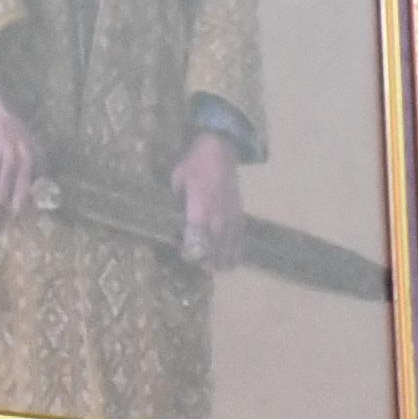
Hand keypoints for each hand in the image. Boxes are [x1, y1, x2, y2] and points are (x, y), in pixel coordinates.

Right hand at [0, 60, 43, 215]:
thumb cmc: (2, 123)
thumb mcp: (24, 143)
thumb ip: (28, 163)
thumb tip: (28, 192)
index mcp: (39, 155)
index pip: (41, 190)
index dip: (32, 205)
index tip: (26, 213)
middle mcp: (28, 156)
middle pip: (23, 197)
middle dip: (14, 207)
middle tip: (6, 209)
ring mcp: (11, 155)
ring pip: (4, 194)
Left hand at [171, 127, 244, 269]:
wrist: (221, 149)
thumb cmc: (195, 163)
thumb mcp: (178, 180)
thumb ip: (179, 204)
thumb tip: (178, 222)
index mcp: (201, 206)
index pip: (197, 237)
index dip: (192, 251)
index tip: (185, 255)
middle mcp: (219, 214)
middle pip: (216, 246)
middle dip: (208, 259)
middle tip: (200, 266)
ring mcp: (232, 215)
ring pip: (230, 244)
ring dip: (223, 258)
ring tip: (217, 269)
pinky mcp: (240, 213)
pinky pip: (239, 237)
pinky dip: (236, 250)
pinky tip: (232, 259)